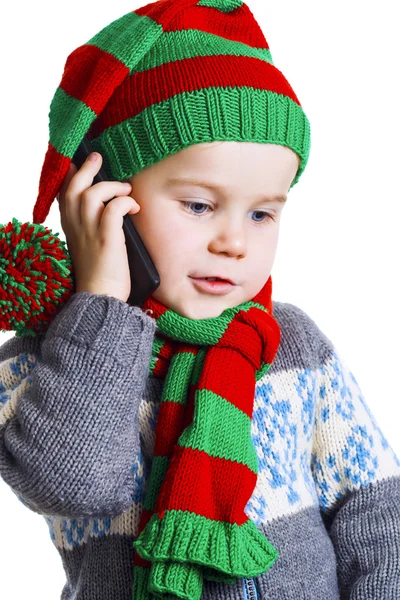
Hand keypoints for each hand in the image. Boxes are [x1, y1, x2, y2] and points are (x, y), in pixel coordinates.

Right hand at [57, 151, 139, 302]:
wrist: (100, 296)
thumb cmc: (100, 273)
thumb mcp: (89, 245)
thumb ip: (91, 226)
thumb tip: (108, 208)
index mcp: (70, 227)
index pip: (63, 193)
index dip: (69, 176)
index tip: (76, 165)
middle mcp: (76, 226)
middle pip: (75, 186)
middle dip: (87, 168)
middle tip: (99, 158)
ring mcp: (90, 230)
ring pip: (93, 192)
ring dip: (113, 186)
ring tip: (126, 190)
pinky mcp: (107, 237)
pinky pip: (114, 208)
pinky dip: (125, 202)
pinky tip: (134, 208)